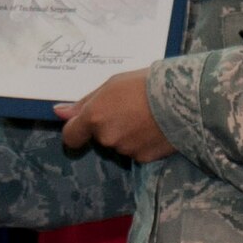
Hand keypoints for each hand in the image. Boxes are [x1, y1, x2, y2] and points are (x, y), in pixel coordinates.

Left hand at [55, 68, 175, 162]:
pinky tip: (155, 128)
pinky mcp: (143, 159)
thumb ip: (85, 102)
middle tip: (129, 109)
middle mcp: (105, 137)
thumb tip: (58, 112)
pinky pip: (136, 152)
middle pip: (99, 138)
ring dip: (127, 135)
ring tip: (147, 117)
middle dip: (109, 127)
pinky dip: (142, 143)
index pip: (71, 136)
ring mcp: (124, 150)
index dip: (76, 132)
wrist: (183, 98)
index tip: (83, 127)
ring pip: (119, 145)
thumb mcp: (112, 84)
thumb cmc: (145, 83)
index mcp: (94, 117)